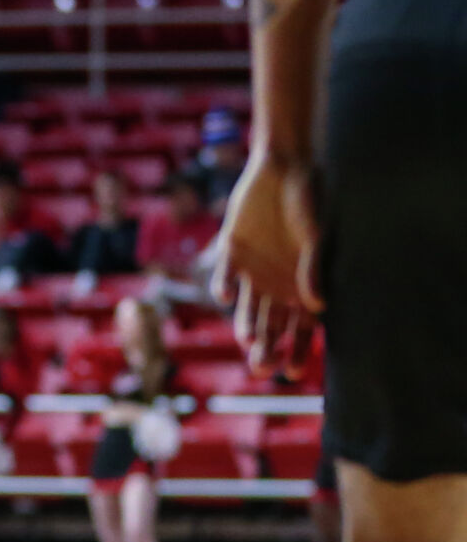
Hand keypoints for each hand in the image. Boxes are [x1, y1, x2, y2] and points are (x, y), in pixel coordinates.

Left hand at [210, 148, 322, 375]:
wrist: (282, 167)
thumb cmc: (311, 201)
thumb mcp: (316, 234)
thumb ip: (313, 267)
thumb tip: (317, 305)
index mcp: (302, 288)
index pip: (301, 330)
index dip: (298, 352)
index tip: (294, 373)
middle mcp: (276, 287)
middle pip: (270, 328)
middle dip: (267, 350)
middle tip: (262, 367)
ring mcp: (252, 272)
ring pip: (245, 311)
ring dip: (245, 327)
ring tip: (247, 342)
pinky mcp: (230, 253)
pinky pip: (224, 275)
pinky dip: (223, 286)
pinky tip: (225, 295)